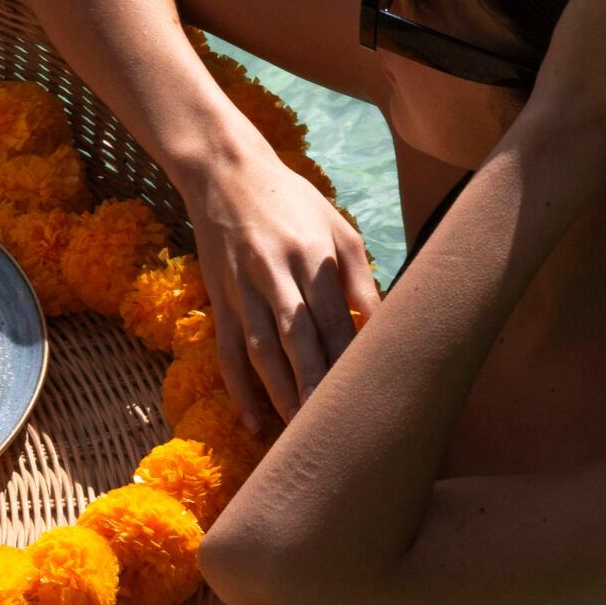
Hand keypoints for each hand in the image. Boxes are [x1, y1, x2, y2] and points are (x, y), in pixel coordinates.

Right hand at [183, 145, 383, 431]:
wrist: (226, 172)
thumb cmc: (292, 201)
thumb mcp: (337, 226)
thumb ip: (361, 277)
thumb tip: (386, 324)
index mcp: (312, 254)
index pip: (335, 317)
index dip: (349, 356)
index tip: (367, 391)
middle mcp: (275, 272)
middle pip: (298, 338)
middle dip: (315, 383)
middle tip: (333, 426)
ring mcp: (242, 288)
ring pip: (261, 351)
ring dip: (280, 393)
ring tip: (299, 432)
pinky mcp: (219, 299)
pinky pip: (226, 351)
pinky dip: (238, 388)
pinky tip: (251, 421)